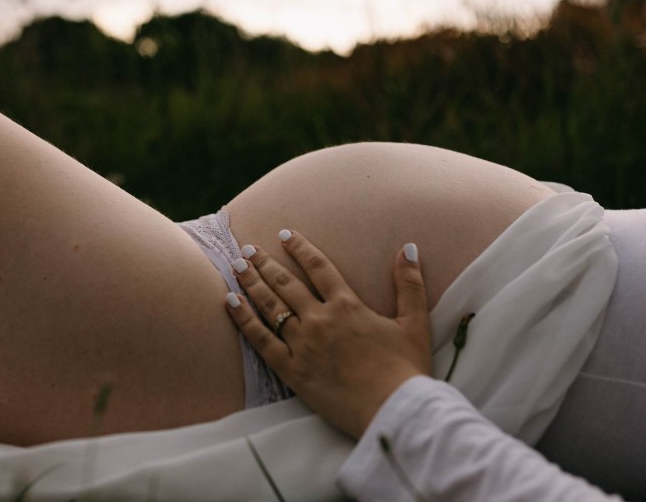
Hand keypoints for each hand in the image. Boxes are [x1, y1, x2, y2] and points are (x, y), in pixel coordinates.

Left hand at [225, 230, 431, 438]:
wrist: (393, 411)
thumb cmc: (406, 370)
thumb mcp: (414, 323)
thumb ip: (409, 284)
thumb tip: (409, 248)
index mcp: (348, 305)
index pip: (318, 267)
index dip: (300, 248)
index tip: (284, 235)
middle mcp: (320, 320)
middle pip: (286, 283)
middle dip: (265, 263)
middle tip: (247, 249)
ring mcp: (303, 345)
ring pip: (270, 306)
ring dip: (251, 283)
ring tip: (236, 267)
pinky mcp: (292, 371)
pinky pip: (261, 341)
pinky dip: (244, 320)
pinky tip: (230, 303)